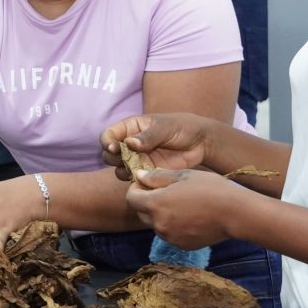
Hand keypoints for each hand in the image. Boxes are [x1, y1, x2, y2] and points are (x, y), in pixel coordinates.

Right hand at [100, 113, 214, 180]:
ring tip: (135, 168)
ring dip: (122, 170)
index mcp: (130, 127)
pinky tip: (144, 177)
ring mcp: (137, 159)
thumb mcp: (164, 127)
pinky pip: (133, 179)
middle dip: (112, 158)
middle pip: (109, 154)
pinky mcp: (147, 172)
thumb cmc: (181, 127)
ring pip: (118, 168)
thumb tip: (129, 143)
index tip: (114, 148)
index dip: (107, 142)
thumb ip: (147, 136)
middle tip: (124, 160)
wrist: (200, 143)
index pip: (108, 135)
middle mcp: (129, 144)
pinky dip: (134, 180)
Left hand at [125, 168, 239, 248]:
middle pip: (141, 212)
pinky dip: (173, 225)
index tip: (148, 183)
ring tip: (180, 203)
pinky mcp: (182, 245)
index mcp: (155, 204)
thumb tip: (139, 177)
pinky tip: (189, 216)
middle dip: (147, 201)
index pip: (131, 198)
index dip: (136, 188)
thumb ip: (156, 177)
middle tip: (165, 192)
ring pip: (155, 224)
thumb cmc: (210, 188)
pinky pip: (169, 234)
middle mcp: (159, 224)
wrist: (236, 213)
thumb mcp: (182, 175)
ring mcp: (170, 237)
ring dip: (160, 214)